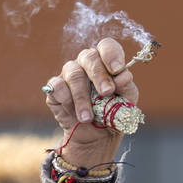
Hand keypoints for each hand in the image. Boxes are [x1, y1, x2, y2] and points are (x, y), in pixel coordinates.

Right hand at [42, 37, 137, 167]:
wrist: (96, 137)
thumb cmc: (112, 114)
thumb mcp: (126, 103)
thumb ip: (127, 88)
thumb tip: (124, 76)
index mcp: (105, 61)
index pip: (107, 46)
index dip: (111, 54)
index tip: (117, 69)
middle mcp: (86, 63)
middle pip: (89, 57)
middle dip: (99, 75)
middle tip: (106, 92)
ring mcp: (69, 73)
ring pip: (73, 74)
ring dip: (82, 97)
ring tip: (88, 118)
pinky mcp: (55, 88)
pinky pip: (57, 86)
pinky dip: (66, 99)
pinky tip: (72, 113)